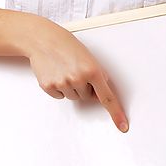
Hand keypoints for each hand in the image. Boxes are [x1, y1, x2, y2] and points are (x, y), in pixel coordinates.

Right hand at [27, 16, 128, 132]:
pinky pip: (59, 96)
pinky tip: (55, 72)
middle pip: (87, 96)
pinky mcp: (49, 87)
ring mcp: (63, 83)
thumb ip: (97, 74)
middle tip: (75, 69)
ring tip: (64, 69)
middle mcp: (78, 78)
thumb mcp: (88, 56)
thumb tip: (102, 92)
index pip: (107, 97)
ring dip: (71, 87)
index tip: (123, 126)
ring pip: (73, 97)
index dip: (116, 113)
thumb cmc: (67, 45)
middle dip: (84, 86)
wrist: (43, 39)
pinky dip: (58, 87)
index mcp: (92, 70)